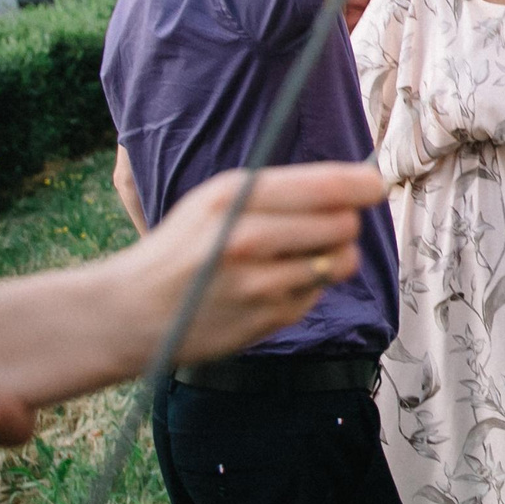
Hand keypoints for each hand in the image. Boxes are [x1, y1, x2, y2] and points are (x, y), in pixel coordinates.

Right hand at [126, 164, 382, 363]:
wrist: (132, 312)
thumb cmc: (184, 247)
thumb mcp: (215, 200)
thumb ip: (280, 190)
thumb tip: (356, 183)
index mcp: (233, 198)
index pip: (326, 187)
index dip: (362, 185)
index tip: (372, 186)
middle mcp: (247, 239)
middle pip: (343, 224)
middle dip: (344, 222)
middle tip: (325, 224)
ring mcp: (258, 284)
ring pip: (339, 261)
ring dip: (333, 256)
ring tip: (302, 254)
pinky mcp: (267, 320)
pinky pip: (318, 294)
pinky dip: (308, 288)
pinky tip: (275, 284)